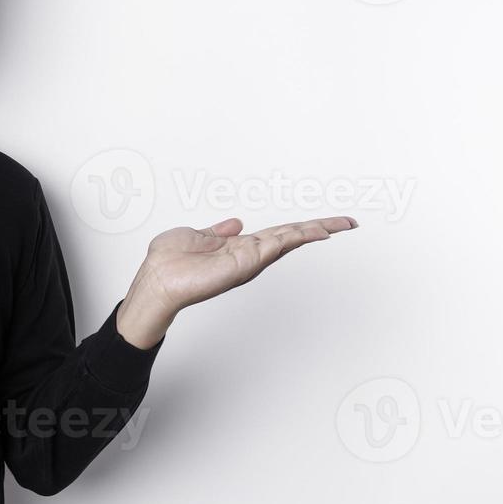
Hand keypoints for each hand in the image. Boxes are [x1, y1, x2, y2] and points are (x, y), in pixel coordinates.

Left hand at [115, 216, 358, 348]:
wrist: (156, 281)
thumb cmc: (166, 263)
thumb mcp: (193, 236)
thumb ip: (216, 232)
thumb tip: (235, 224)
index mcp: (237, 247)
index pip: (275, 234)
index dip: (298, 227)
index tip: (322, 223)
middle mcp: (248, 254)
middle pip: (290, 237)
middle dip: (319, 229)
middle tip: (347, 222)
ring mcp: (249, 260)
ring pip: (289, 240)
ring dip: (315, 230)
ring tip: (341, 223)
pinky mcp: (246, 263)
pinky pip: (277, 245)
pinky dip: (297, 236)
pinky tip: (316, 231)